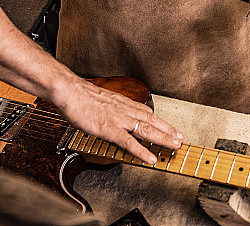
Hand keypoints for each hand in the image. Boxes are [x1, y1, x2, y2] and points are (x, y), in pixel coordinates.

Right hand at [52, 76, 183, 164]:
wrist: (68, 90)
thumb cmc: (79, 95)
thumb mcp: (100, 100)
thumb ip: (110, 109)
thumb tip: (112, 115)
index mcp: (122, 103)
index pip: (146, 112)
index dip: (160, 121)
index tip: (170, 128)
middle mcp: (124, 109)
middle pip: (151, 120)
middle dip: (168, 130)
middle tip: (180, 139)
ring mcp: (118, 119)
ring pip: (146, 129)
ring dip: (162, 138)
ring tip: (174, 146)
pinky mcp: (108, 128)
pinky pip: (128, 142)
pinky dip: (141, 151)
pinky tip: (150, 159)